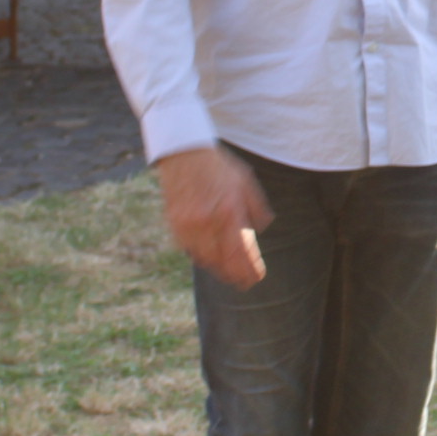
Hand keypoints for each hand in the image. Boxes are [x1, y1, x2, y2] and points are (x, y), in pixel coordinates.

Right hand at [154, 145, 271, 287]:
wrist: (183, 152)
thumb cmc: (218, 167)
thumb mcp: (245, 181)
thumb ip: (256, 207)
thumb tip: (260, 230)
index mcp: (229, 209)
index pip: (241, 250)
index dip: (249, 269)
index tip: (256, 278)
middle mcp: (208, 221)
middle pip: (223, 261)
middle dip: (236, 275)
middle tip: (245, 283)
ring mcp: (189, 224)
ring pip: (205, 259)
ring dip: (219, 269)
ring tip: (230, 274)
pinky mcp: (175, 224)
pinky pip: (190, 249)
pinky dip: (202, 257)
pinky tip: (211, 259)